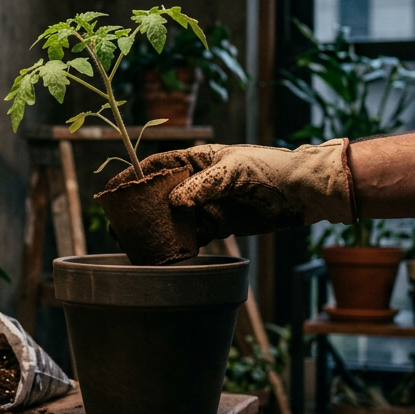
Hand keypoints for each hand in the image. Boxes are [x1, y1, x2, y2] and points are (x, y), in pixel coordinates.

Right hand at [104, 140, 356, 246]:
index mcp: (198, 159)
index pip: (156, 166)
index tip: (111, 191)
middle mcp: (197, 181)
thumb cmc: (271, 170)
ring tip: (134, 243)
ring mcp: (207, 203)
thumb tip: (174, 200)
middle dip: (138, 208)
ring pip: (173, 217)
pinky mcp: (219, 223)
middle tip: (118, 226)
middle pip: (159, 194)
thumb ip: (205, 185)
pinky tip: (164, 254)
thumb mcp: (236, 171)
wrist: (303, 193)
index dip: (132, 177)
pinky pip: (192, 234)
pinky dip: (178, 243)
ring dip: (155, 228)